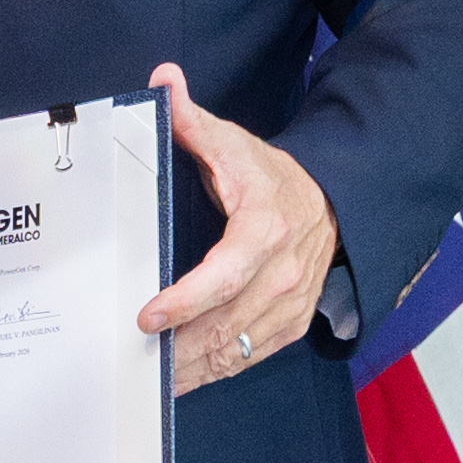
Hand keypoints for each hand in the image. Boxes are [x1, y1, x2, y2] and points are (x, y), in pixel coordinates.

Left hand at [136, 61, 337, 393]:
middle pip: (224, 323)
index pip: (225, 274)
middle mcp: (282, 274)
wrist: (332, 205)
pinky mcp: (290, 325)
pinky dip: (213, 372)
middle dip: (178, 348)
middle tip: (130, 362)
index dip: (186, 300)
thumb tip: (162, 81)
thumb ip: (192, 120)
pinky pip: (248, 357)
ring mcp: (289, 304)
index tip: (148, 317)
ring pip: (234, 348)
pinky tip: (180, 380)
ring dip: (191, 368)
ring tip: (146, 381)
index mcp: (265, 229)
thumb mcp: (233, 144)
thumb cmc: (270, 177)